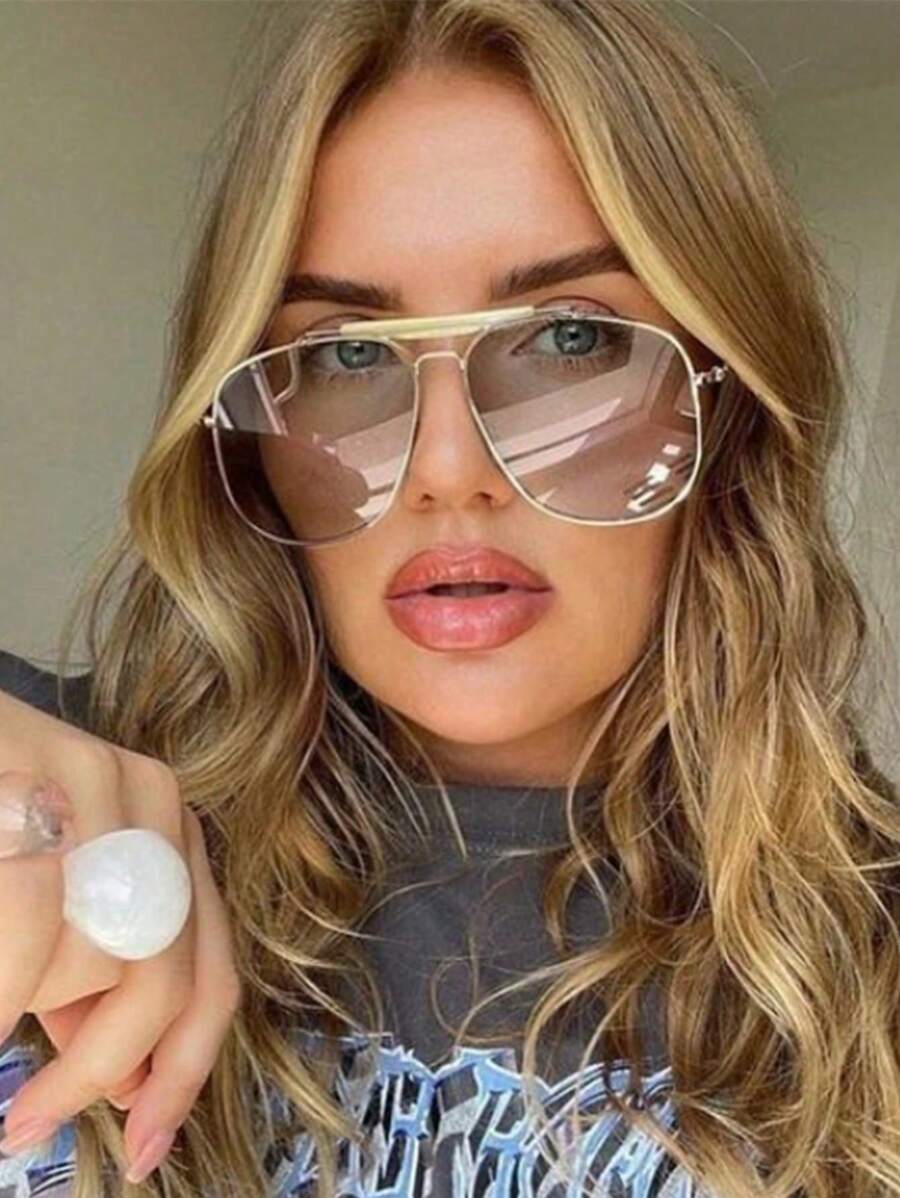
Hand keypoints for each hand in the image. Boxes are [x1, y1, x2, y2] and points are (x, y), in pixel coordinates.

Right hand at [0, 688, 242, 1180]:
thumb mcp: (55, 907)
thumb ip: (93, 983)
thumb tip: (128, 1080)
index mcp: (176, 842)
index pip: (211, 975)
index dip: (182, 1072)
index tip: (144, 1147)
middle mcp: (160, 807)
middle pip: (161, 976)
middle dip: (95, 1066)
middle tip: (31, 1119)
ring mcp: (104, 781)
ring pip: (89, 956)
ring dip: (25, 997)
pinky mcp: (44, 761)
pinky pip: (31, 918)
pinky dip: (6, 984)